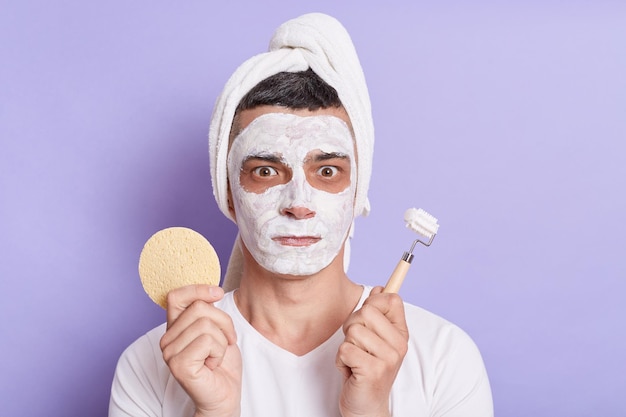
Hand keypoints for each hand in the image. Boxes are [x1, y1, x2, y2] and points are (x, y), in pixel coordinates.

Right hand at [160, 285, 241, 416]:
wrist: (225, 395)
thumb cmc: (222, 363)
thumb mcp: (218, 329)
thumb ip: (208, 311)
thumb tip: (213, 289)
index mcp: (174, 327)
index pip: (177, 296)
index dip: (198, 289)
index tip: (218, 293)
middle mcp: (167, 339)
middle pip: (200, 308)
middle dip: (223, 323)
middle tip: (225, 342)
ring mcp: (170, 352)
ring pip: (206, 324)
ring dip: (222, 341)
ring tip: (216, 356)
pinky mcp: (178, 364)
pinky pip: (208, 341)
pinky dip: (219, 352)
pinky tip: (212, 365)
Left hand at [335, 286, 408, 416]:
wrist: (366, 406)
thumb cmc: (367, 370)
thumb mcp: (376, 340)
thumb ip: (378, 315)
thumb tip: (379, 288)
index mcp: (401, 334)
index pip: (391, 299)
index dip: (373, 302)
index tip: (368, 317)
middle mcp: (399, 345)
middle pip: (366, 311)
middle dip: (352, 326)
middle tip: (357, 345)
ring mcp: (388, 358)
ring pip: (353, 330)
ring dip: (346, 345)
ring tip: (355, 359)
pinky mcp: (373, 370)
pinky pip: (345, 349)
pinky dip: (341, 360)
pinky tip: (351, 370)